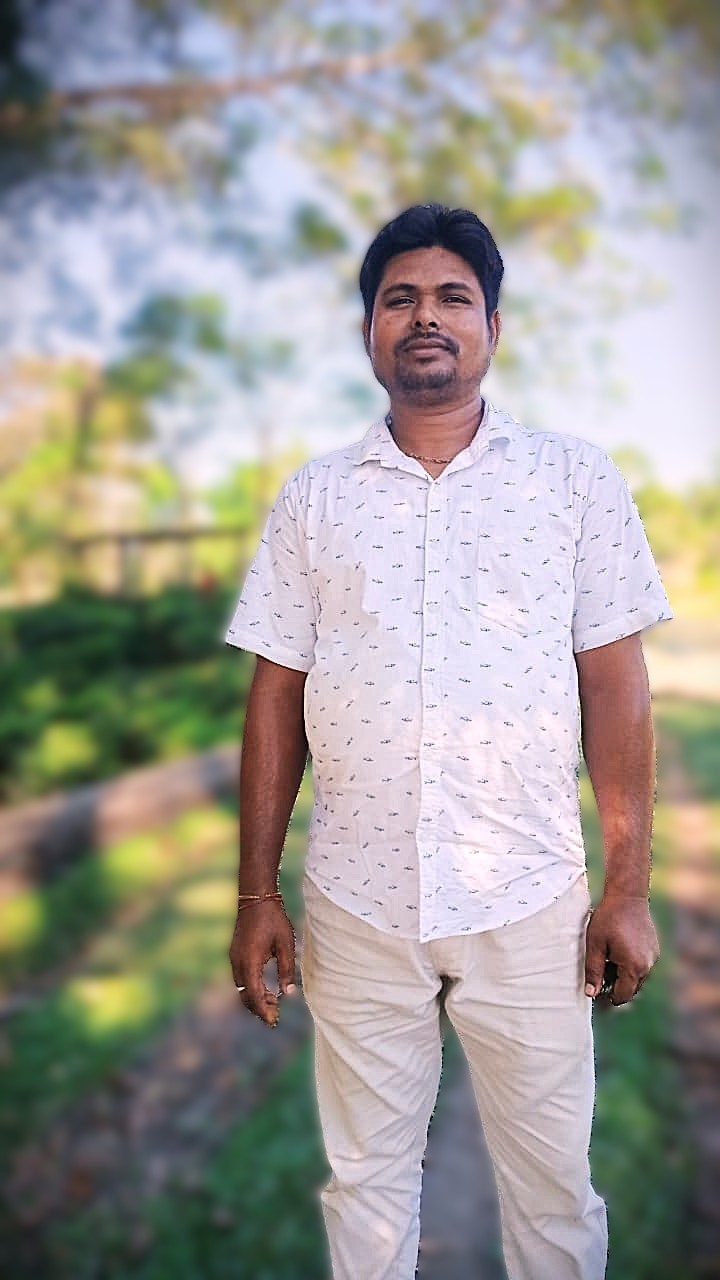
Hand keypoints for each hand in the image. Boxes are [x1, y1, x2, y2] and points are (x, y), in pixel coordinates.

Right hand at [229, 899, 298, 1025]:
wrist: (256, 897)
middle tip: (275, 1016)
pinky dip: (251, 987)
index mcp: (250, 961)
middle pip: (245, 995)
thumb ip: (287, 969)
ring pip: (241, 988)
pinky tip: (265, 988)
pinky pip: (240, 978)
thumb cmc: (273, 919)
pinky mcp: (235, 953)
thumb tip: (288, 994)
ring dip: (255, 998)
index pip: (254, 995)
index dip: (264, 1011)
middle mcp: (238, 962)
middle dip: (259, 1008)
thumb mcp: (286, 944)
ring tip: (274, 1002)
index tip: (274, 1021)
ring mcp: (234, 957)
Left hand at [584, 896, 659, 1005]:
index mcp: (633, 966)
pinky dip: (632, 964)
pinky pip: (643, 964)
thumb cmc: (609, 919)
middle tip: (601, 973)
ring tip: (609, 959)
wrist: (627, 896)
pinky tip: (619, 951)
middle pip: (632, 988)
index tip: (598, 990)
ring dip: (625, 975)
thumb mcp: (595, 945)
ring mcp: (653, 956)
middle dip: (617, 986)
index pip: (623, 995)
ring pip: (638, 977)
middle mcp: (648, 965)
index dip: (610, 997)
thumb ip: (593, 971)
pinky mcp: (654, 948)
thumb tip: (591, 993)